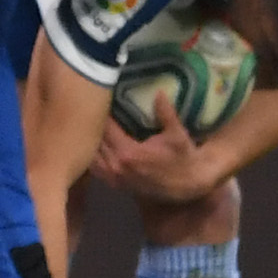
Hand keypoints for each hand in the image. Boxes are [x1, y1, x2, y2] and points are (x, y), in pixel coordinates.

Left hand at [91, 105, 229, 199]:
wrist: (186, 184)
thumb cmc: (182, 157)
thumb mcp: (177, 134)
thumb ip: (166, 114)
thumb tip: (159, 92)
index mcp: (128, 153)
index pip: (105, 128)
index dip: (102, 113)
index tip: (101, 100)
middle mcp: (116, 166)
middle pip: (95, 141)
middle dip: (93, 125)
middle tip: (93, 108)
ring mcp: (113, 177)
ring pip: (91, 155)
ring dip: (91, 140)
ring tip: (92, 124)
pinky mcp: (114, 184)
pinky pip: (94, 168)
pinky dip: (93, 155)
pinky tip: (96, 143)